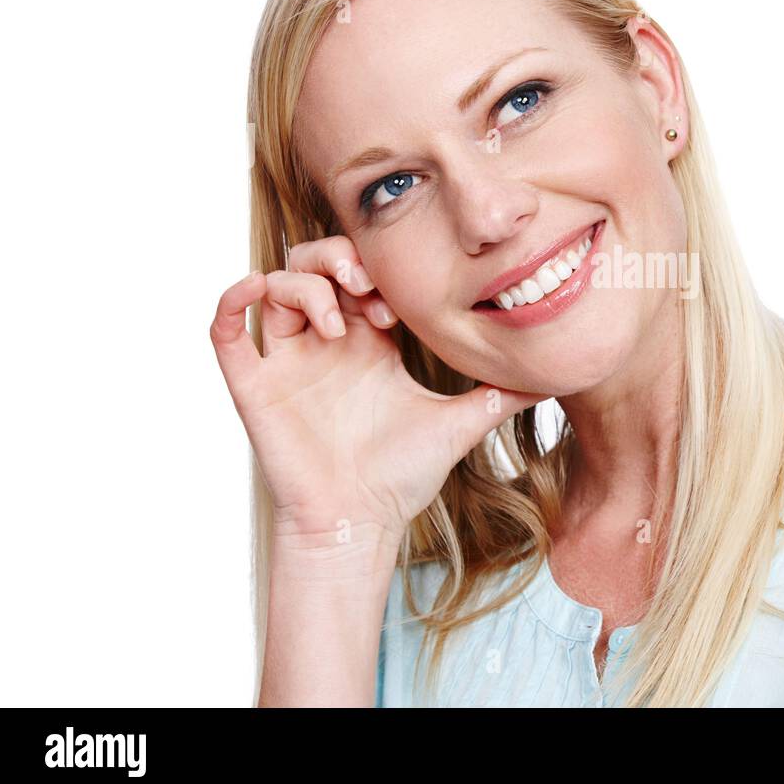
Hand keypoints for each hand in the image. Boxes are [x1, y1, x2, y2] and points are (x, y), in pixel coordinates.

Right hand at [209, 236, 546, 545]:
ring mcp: (287, 360)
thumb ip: (502, 394)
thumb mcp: (461, 422)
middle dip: (336, 261)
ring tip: (335, 321)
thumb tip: (556, 376)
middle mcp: (326, 342)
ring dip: (302, 285)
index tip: (396, 307)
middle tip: (365, 289)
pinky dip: (235, 297)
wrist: (360, 522)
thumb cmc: (402, 476)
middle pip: (315, 266)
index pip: (361, 275)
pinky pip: (227, 326)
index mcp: (368, 341)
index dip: (374, 271)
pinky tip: (260, 292)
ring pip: (275, 285)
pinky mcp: (254, 383)